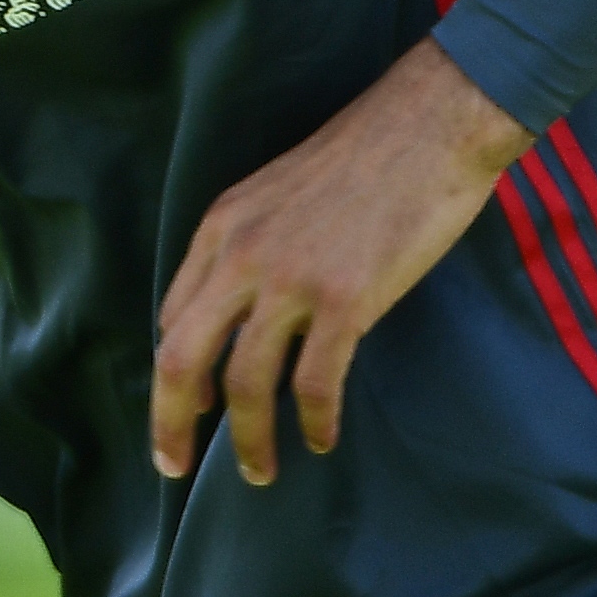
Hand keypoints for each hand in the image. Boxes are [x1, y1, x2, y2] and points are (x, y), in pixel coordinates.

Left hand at [150, 37, 533, 487]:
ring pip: (246, 383)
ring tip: (261, 470)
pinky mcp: (347, 299)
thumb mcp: (273, 193)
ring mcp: (292, 278)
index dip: (172, 373)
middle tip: (176, 466)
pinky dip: (314, 421)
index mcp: (220, 226)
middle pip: (182, 357)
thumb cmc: (359, 160)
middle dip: (172, 422)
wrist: (425, 126)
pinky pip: (315, 382)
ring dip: (250, 439)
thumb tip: (237, 318)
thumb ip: (246, 248)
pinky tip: (320, 438)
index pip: (173, 316)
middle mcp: (242, 254)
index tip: (183, 412)